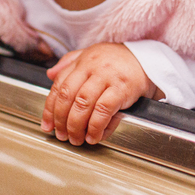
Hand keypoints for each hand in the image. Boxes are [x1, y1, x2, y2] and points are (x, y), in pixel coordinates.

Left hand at [42, 43, 162, 145]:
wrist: (147, 60)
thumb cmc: (118, 60)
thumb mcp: (91, 55)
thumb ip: (70, 63)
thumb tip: (50, 74)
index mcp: (82, 61)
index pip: (59, 86)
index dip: (50, 109)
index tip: (47, 125)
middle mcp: (92, 68)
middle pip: (68, 96)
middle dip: (61, 120)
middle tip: (62, 135)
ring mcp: (107, 77)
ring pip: (83, 104)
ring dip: (76, 126)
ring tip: (76, 138)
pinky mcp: (122, 89)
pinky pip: (104, 110)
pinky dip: (96, 126)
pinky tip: (93, 136)